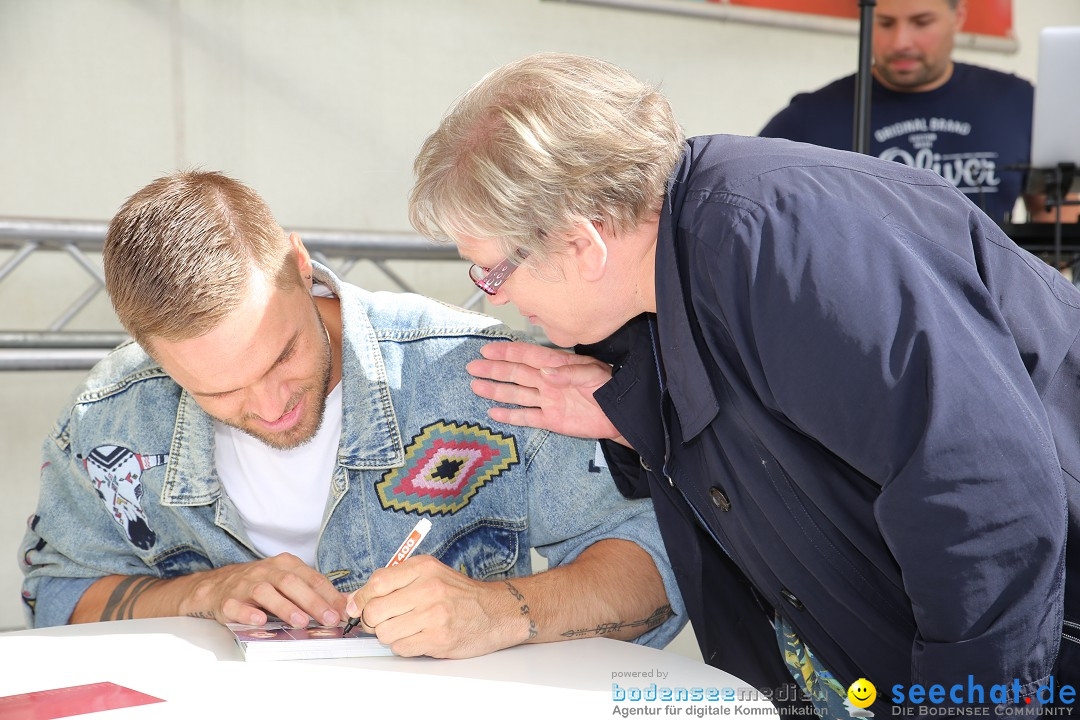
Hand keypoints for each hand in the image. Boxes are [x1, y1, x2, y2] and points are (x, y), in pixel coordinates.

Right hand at [180, 553, 345, 627]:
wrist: (218, 585)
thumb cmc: (262, 584)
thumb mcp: (288, 582)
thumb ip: (313, 592)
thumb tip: (343, 605)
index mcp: (285, 564)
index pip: (311, 577)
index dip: (329, 595)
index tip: (343, 611)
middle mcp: (266, 571)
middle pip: (291, 583)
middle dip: (312, 601)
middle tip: (328, 618)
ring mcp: (245, 585)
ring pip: (265, 593)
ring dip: (284, 607)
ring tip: (300, 621)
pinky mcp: (228, 601)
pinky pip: (237, 606)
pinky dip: (248, 613)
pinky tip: (260, 621)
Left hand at [345, 555, 522, 658]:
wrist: (495, 612)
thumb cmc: (459, 594)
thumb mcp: (430, 574)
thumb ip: (395, 581)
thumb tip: (355, 599)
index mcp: (424, 568)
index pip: (377, 583)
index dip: (362, 598)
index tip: (359, 606)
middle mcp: (429, 589)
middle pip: (375, 611)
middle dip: (373, 620)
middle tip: (382, 621)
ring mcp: (435, 615)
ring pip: (385, 633)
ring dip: (389, 635)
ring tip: (404, 629)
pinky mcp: (439, 638)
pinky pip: (401, 648)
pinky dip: (403, 646)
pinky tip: (417, 637)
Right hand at [466, 341, 622, 441]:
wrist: (621, 416)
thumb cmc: (610, 389)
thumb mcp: (595, 376)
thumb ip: (570, 373)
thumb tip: (545, 371)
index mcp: (558, 366)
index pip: (528, 355)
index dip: (507, 352)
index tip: (487, 350)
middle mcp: (548, 381)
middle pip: (516, 373)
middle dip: (494, 370)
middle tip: (472, 367)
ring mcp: (548, 400)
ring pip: (517, 394)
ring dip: (496, 390)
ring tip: (476, 386)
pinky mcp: (551, 420)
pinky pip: (527, 416)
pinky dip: (510, 415)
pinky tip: (494, 411)